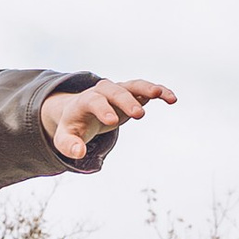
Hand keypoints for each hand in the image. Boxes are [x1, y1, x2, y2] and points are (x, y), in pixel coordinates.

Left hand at [40, 76, 173, 162]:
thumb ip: (68, 145)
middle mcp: (103, 91)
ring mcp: (119, 91)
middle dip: (126, 101)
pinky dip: (159, 91)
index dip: (102, 109)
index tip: (112, 121)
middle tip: (138, 116)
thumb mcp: (65, 138)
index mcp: (85, 101)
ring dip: (148, 88)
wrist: (82, 112)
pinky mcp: (132, 94)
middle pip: (115, 91)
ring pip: (134, 85)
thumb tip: (79, 153)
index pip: (94, 101)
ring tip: (162, 96)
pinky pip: (146, 89)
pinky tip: (172, 99)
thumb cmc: (75, 126)